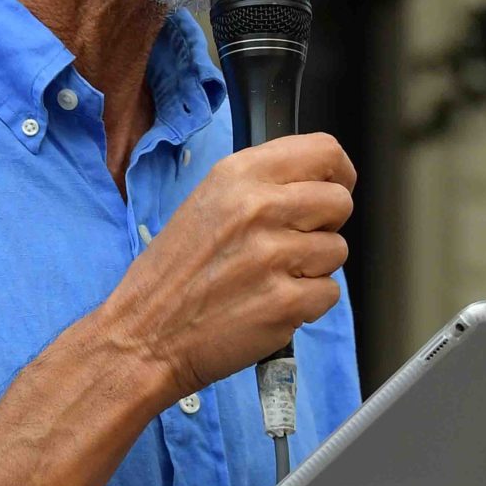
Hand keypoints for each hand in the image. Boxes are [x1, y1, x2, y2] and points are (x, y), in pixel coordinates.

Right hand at [98, 133, 354, 400]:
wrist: (145, 334)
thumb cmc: (173, 273)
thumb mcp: (208, 202)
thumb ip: (261, 185)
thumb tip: (315, 182)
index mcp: (239, 176)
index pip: (324, 151)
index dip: (339, 174)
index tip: (333, 190)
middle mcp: (259, 208)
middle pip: (340, 202)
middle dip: (326, 225)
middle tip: (293, 244)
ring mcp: (274, 255)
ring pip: (337, 250)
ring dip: (314, 268)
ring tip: (272, 277)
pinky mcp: (286, 301)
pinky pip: (329, 292)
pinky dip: (307, 304)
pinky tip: (271, 303)